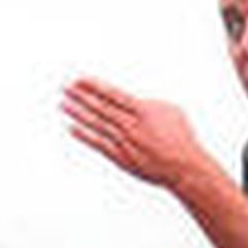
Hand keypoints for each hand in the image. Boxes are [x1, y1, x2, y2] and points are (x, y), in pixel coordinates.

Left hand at [62, 76, 205, 188]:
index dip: (94, 87)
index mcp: (144, 111)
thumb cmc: (180, 138)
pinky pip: (99, 144)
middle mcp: (132, 126)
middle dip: (81, 97)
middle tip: (66, 88)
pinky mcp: (121, 158)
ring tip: (64, 104)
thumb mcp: (169, 111)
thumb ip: (146, 104)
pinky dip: (85, 136)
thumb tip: (129, 100)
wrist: (183, 167)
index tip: (80, 80)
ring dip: (79, 114)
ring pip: (97, 125)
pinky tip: (72, 128)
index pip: (113, 94)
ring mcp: (125, 142)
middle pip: (101, 108)